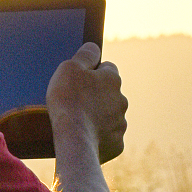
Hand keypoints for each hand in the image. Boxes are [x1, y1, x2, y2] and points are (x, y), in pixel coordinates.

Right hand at [46, 42, 127, 162]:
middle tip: (75, 103)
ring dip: (98, 117)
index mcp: (112, 79)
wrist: (74, 139)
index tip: (79, 81)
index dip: (92, 73)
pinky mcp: (117, 144)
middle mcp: (121, 100)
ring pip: (110, 117)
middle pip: (109, 94)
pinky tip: (85, 138)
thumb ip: (85, 54)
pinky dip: (99, 137)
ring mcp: (121, 123)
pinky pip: (108, 138)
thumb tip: (94, 47)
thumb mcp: (70, 67)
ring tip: (78, 123)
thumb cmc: (69, 101)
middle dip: (96, 97)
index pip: (107, 68)